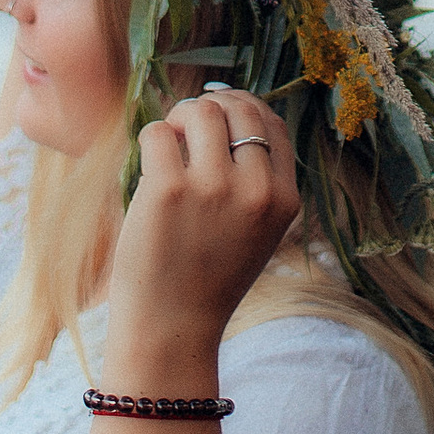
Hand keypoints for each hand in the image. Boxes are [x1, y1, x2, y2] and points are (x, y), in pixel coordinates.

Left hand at [107, 90, 299, 375]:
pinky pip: (158, 132)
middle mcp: (257, 190)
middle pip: (239, 109)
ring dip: (179, 118)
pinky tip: (148, 164)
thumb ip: (256, 178)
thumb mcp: (256, 231)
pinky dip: (151, 138)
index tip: (218, 116)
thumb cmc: (207, 277)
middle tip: (186, 127)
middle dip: (210, 107)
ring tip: (168, 142)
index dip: (243, 109)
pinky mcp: (168, 190)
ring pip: (201, 111)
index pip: (272, 124)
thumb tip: (230, 104)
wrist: (172, 329)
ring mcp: (214, 188)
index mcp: (284, 200)